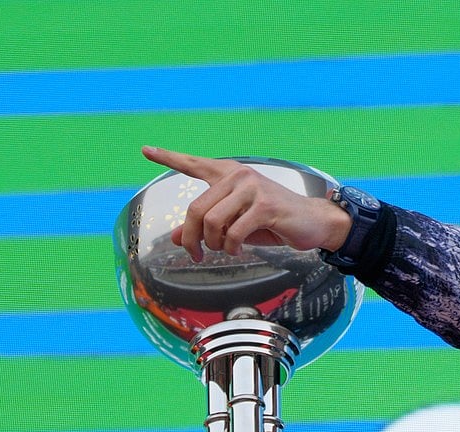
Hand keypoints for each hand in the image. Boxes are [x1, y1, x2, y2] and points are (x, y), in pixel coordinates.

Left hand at [141, 146, 349, 261]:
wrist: (312, 222)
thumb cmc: (272, 221)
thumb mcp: (234, 224)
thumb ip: (205, 227)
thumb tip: (176, 238)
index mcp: (229, 175)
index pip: (194, 163)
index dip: (168, 157)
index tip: (147, 150)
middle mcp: (238, 176)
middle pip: (196, 209)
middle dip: (192, 238)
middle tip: (196, 253)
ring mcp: (252, 189)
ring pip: (212, 221)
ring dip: (214, 244)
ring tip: (225, 250)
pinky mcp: (265, 206)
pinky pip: (234, 232)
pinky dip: (232, 247)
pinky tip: (239, 250)